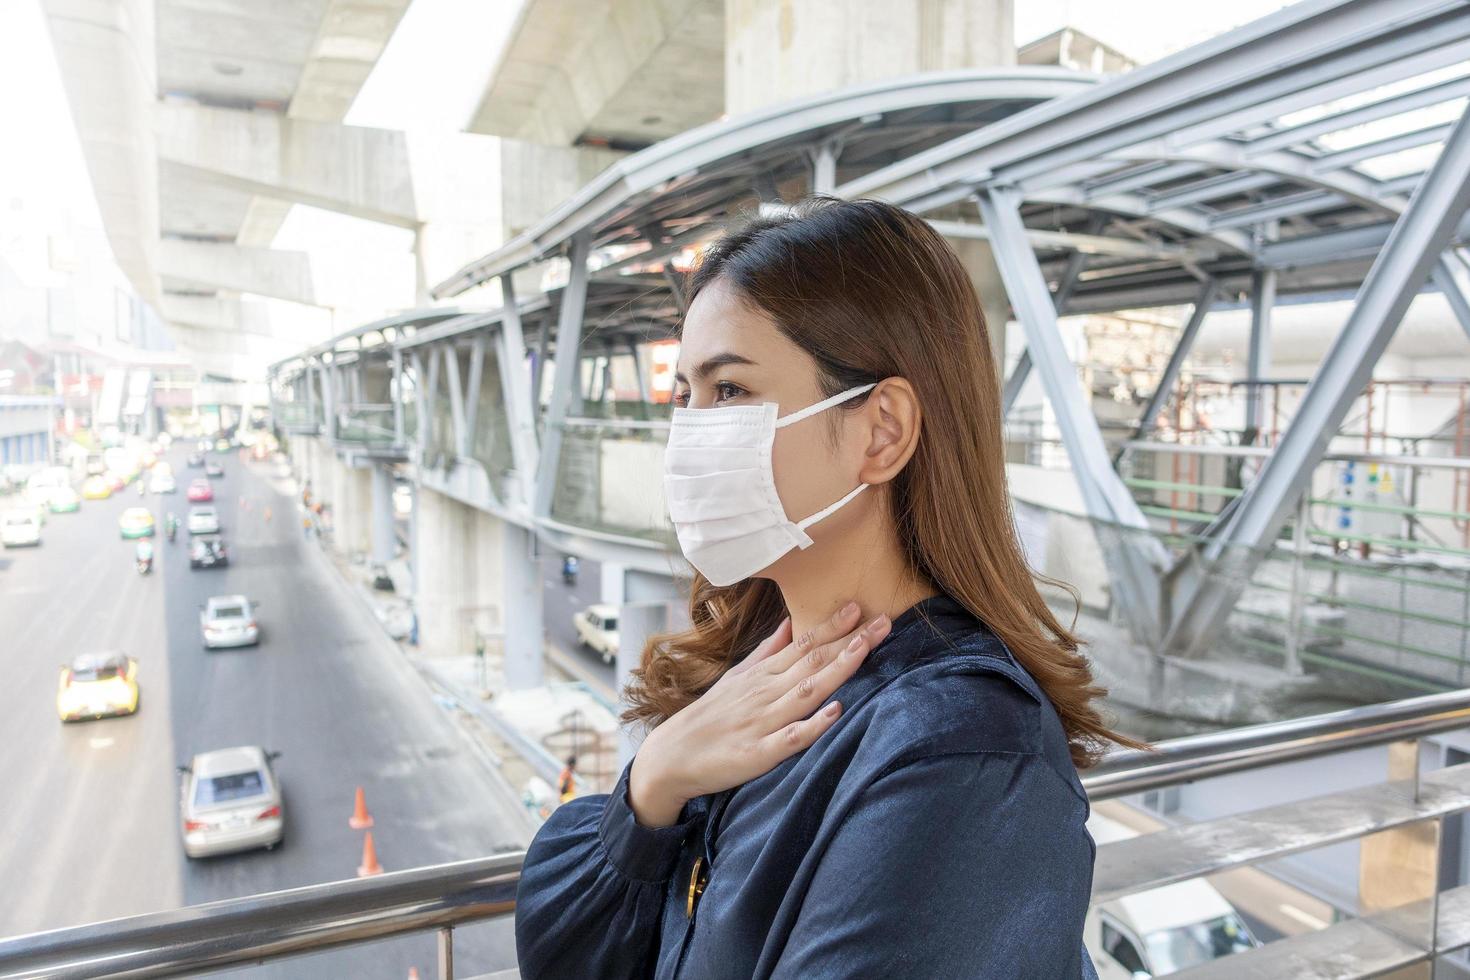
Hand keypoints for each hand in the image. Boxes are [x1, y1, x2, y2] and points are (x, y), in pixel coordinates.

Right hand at [627, 601, 890, 827]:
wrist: (669, 757)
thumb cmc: (708, 716)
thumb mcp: (735, 678)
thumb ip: (766, 652)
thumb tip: (791, 625)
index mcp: (762, 675)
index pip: (803, 645)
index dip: (834, 627)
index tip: (860, 607)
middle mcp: (765, 693)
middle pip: (813, 662)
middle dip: (849, 641)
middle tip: (883, 621)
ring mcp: (762, 722)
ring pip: (806, 692)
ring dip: (836, 670)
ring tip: (863, 651)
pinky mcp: (756, 754)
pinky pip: (789, 738)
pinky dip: (812, 725)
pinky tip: (835, 713)